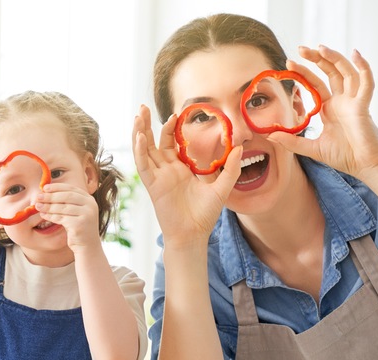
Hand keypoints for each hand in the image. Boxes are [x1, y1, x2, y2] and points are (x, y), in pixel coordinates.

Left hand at [35, 184, 100, 255]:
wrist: (88, 246)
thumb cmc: (78, 227)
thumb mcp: (74, 212)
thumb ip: (66, 202)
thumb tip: (45, 192)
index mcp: (89, 199)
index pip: (71, 188)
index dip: (57, 187)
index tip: (44, 187)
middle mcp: (90, 205)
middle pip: (67, 196)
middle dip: (51, 196)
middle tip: (38, 197)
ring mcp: (86, 215)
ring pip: (63, 208)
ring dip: (48, 206)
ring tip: (38, 206)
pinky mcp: (80, 224)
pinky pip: (61, 218)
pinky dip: (51, 216)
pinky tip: (43, 215)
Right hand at [132, 105, 241, 248]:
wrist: (194, 234)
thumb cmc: (205, 215)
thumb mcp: (222, 188)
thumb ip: (230, 168)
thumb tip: (240, 148)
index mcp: (180, 169)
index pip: (171, 143)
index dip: (171, 128)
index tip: (175, 114)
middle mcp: (166, 171)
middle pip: (153, 142)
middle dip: (147, 125)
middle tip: (144, 107)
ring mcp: (158, 177)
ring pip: (144, 150)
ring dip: (139, 132)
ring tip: (137, 115)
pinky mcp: (153, 185)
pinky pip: (144, 165)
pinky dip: (140, 150)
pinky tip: (140, 136)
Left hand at [267, 46, 377, 180]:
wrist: (365, 167)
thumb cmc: (345, 157)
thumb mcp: (312, 148)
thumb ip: (292, 142)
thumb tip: (269, 135)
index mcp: (330, 108)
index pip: (315, 84)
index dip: (304, 72)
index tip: (289, 63)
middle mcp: (342, 101)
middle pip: (330, 72)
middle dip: (316, 59)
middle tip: (301, 49)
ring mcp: (353, 102)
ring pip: (346, 72)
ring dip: (334, 58)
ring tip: (320, 48)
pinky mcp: (363, 107)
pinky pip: (366, 84)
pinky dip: (364, 68)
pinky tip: (356, 55)